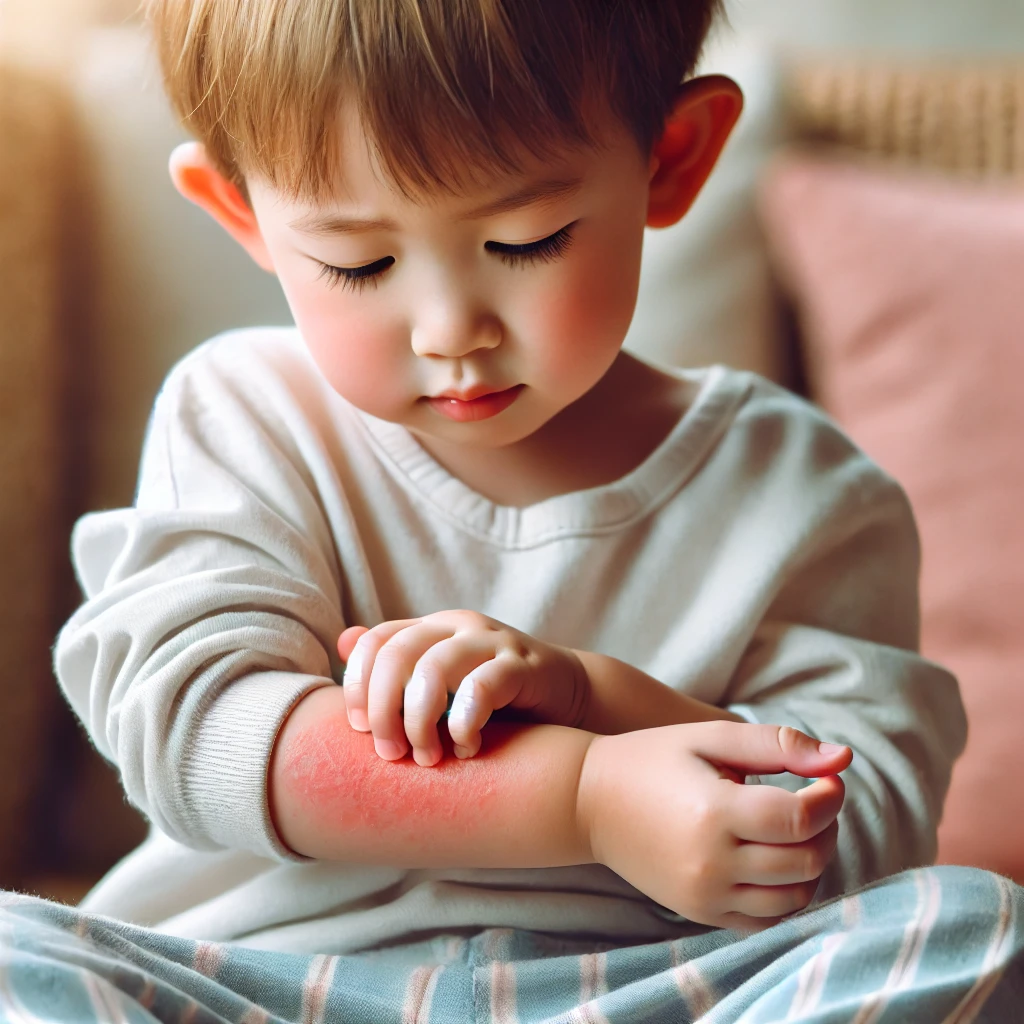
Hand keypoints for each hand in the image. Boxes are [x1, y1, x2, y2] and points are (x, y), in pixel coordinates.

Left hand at [337, 612, 588, 765]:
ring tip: (426, 756)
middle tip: (390, 752)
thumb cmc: (494, 696)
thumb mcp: (441, 680)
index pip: (376, 639)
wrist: (568, 694)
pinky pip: (482, 687)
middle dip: (383, 708)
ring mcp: (491, 642)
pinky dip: (465, 722)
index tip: (358, 727)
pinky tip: (467, 748)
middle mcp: (458, 626)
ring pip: (434, 668)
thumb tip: (342, 643)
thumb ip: (396, 666)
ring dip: (420, 720)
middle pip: (398, 653)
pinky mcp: (522, 666)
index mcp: (432, 628)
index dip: (358, 682)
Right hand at [575, 722, 852, 929]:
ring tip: (797, 828)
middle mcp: (711, 861)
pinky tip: (777, 860)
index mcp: (713, 811)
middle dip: (827, 828)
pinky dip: (787, 894)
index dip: (830, 798)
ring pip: (794, 897)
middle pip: (805, 860)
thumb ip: (777, 743)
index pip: (800, 819)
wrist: (588, 801)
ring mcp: (705, 894)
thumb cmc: (651, 759)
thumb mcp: (709, 736)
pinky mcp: (700, 912)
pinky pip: (766, 920)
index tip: (827, 779)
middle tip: (816, 800)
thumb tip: (842, 757)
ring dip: (813, 863)